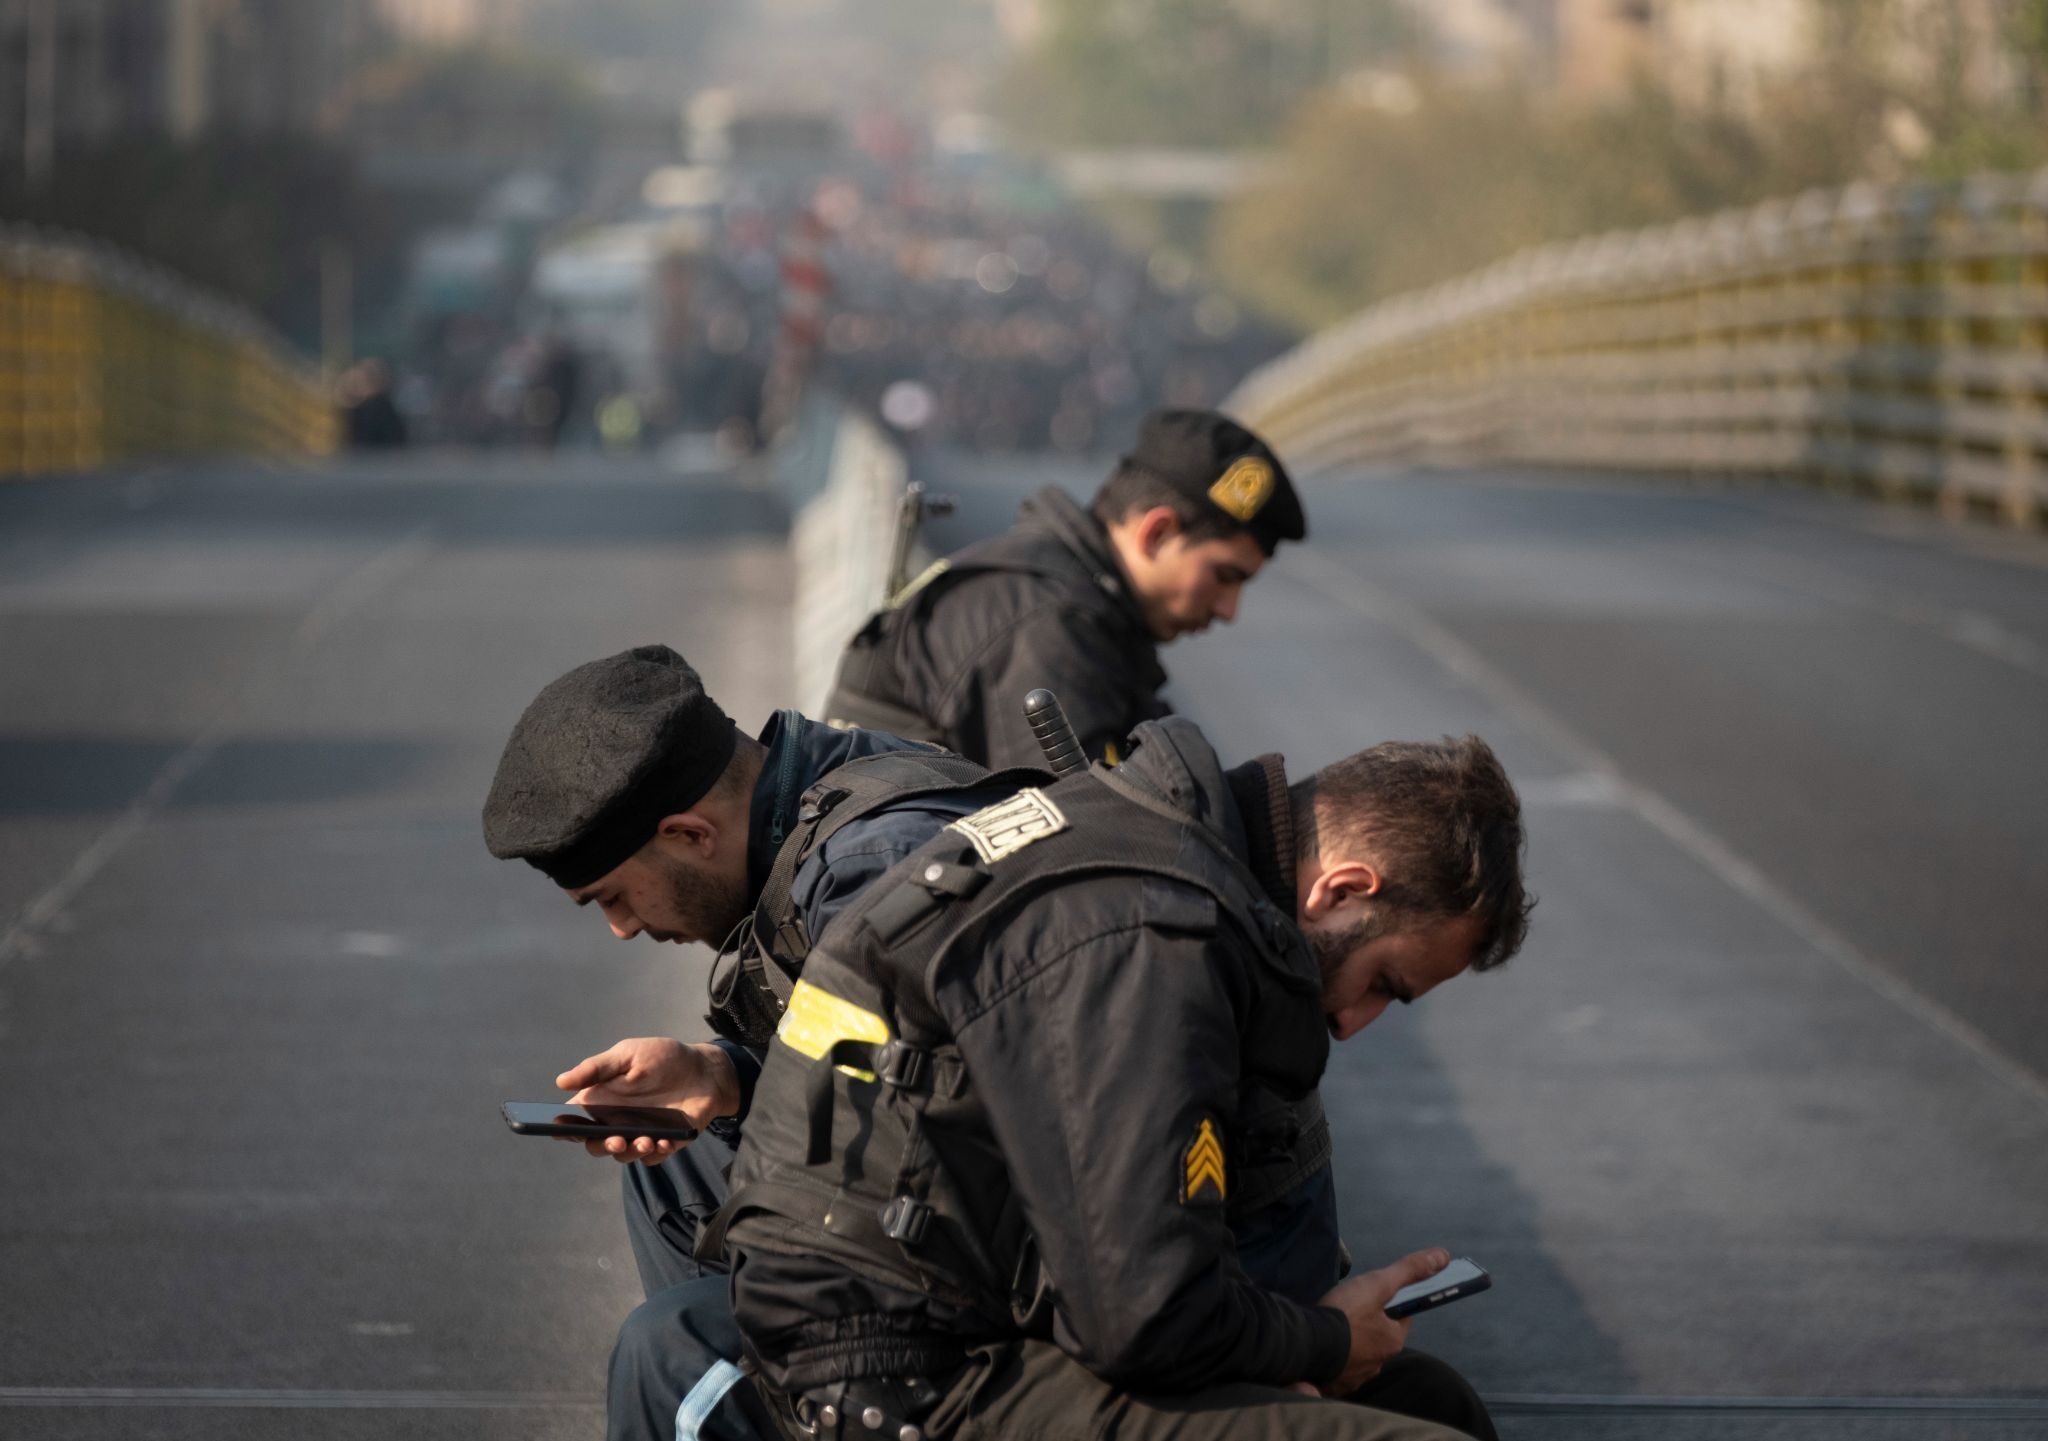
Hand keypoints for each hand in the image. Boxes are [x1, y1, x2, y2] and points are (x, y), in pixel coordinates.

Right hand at [555, 1037, 740, 1164]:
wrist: (704, 1069)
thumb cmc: (662, 1058)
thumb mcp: (628, 1055)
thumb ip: (596, 1068)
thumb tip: (560, 1082)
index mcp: (602, 1101)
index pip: (575, 1121)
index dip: (563, 1129)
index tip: (560, 1129)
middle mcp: (617, 1121)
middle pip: (596, 1145)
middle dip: (602, 1147)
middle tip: (615, 1140)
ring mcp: (640, 1134)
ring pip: (625, 1155)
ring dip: (630, 1152)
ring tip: (645, 1140)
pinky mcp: (665, 1142)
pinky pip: (654, 1156)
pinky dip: (656, 1153)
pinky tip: (665, 1141)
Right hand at [1312, 1247, 1450, 1396]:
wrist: (1304, 1344)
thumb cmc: (1343, 1313)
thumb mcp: (1378, 1284)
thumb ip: (1409, 1270)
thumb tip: (1442, 1256)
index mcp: (1393, 1342)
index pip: (1400, 1318)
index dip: (1389, 1303)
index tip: (1372, 1295)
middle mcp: (1378, 1364)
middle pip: (1379, 1336)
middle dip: (1368, 1323)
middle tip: (1348, 1307)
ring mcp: (1356, 1376)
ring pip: (1358, 1353)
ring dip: (1350, 1341)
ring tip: (1333, 1326)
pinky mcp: (1334, 1384)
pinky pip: (1339, 1368)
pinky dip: (1334, 1357)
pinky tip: (1323, 1344)